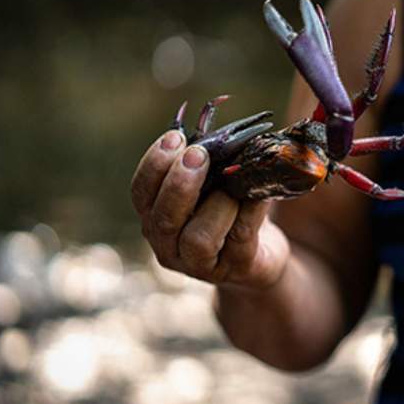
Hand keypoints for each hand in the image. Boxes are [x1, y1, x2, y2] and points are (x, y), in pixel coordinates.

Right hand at [131, 130, 288, 289]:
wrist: (262, 255)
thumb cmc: (230, 211)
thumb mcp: (212, 187)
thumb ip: (206, 166)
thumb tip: (216, 135)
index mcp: (155, 219)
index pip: (141, 193)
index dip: (154, 165)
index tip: (174, 138)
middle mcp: (169, 246)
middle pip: (163, 218)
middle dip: (179, 183)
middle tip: (197, 155)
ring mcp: (201, 264)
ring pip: (198, 238)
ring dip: (216, 205)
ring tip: (232, 187)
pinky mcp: (236, 268)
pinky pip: (239, 239)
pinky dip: (248, 212)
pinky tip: (258, 194)